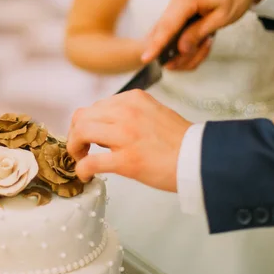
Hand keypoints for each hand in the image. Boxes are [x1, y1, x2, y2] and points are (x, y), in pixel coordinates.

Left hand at [67, 90, 191, 191]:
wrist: (199, 158)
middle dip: (75, 133)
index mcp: (133, 99)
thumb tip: (106, 124)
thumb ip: (129, 113)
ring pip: (81, 133)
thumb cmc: (178, 141)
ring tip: (81, 159)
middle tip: (80, 148)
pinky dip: (81, 169)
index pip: (96, 106)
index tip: (89, 136)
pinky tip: (85, 175)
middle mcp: (126, 112)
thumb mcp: (153, 112)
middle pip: (82, 116)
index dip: (87, 122)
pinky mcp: (126, 160)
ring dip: (74, 148)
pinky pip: (90, 162)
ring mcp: (125, 135)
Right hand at [141, 0, 273, 69]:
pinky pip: (178, 35)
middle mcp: (176, 3)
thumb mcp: (221, 17)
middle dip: (178, 52)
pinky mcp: (180, 14)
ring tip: (209, 43)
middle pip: (165, 35)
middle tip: (203, 49)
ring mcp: (177, 8)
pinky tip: (204, 42)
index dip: (156, 45)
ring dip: (188, 50)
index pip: (167, 27)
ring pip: (172, 38)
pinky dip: (189, 44)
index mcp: (185, 0)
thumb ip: (198, 33)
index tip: (145, 58)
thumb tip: (181, 48)